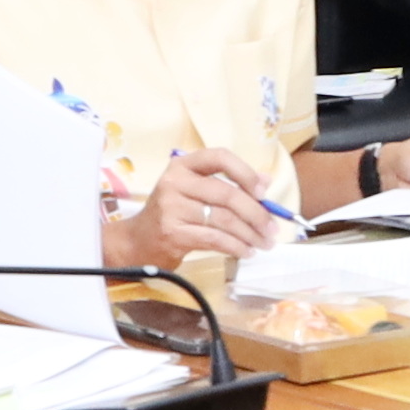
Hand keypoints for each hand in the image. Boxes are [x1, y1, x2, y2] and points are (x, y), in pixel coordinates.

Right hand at [120, 146, 288, 263]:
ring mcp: (171, 208)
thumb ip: (228, 184)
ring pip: (223, 220)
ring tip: (263, 243)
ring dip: (250, 234)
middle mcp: (175, 182)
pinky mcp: (172, 233)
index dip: (245, 172)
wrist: (137, 242)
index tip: (264, 191)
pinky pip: (214, 239)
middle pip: (226, 194)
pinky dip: (235, 247)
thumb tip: (265, 181)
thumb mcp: (196, 192)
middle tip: (272, 229)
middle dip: (256, 214)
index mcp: (183, 165)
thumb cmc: (173, 214)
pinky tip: (246, 251)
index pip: (219, 157)